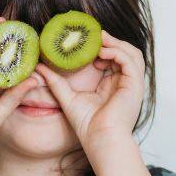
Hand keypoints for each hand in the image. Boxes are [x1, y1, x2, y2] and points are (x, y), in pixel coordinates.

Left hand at [36, 30, 144, 150]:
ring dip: (115, 43)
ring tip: (98, 40)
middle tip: (93, 35)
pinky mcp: (135, 85)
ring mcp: (132, 84)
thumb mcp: (67, 97)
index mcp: (113, 85)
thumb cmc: (87, 125)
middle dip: (110, 41)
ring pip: (131, 53)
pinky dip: (117, 52)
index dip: (102, 47)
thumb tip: (40, 67)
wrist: (100, 139)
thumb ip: (56, 82)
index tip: (85, 42)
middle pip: (124, 53)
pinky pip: (130, 61)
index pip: (112, 59)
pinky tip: (101, 53)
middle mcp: (124, 83)